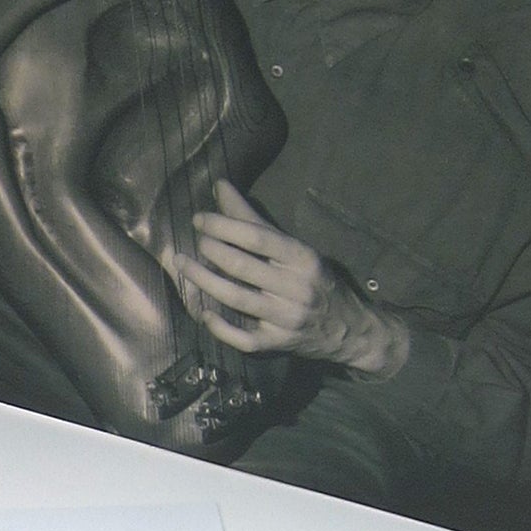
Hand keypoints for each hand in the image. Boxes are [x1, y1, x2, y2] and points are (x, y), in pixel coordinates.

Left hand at [173, 180, 411, 374]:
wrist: (348, 328)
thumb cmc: (314, 280)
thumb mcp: (294, 248)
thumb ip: (254, 220)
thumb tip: (219, 186)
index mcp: (302, 258)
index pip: (258, 238)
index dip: (225, 226)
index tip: (199, 219)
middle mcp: (296, 288)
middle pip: (244, 267)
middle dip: (212, 251)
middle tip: (192, 241)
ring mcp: (286, 318)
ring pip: (238, 300)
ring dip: (205, 282)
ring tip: (182, 265)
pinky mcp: (277, 343)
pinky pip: (243, 338)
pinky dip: (221, 327)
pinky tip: (203, 313)